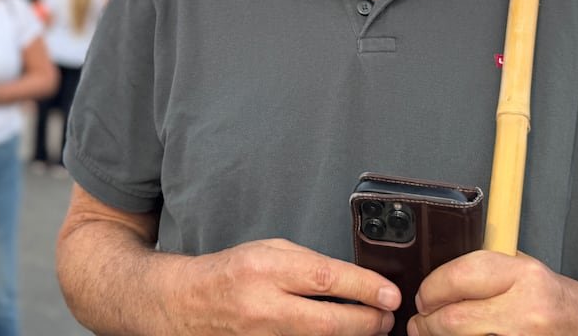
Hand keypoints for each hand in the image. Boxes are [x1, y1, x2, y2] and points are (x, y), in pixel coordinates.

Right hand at [169, 237, 398, 334]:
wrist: (188, 305)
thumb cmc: (232, 273)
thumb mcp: (268, 250)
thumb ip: (308, 263)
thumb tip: (353, 280)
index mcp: (265, 269)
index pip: (325, 278)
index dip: (364, 287)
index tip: (389, 294)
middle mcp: (263, 307)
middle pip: (328, 323)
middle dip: (367, 322)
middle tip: (387, 318)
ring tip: (370, 328)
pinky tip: (340, 335)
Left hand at [408, 250, 577, 334]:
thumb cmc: (553, 296)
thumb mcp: (523, 267)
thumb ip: (483, 270)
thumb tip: (437, 280)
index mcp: (524, 277)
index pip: (461, 278)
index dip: (432, 287)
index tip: (424, 294)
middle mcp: (526, 312)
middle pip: (454, 320)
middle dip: (427, 322)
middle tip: (420, 320)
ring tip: (434, 332)